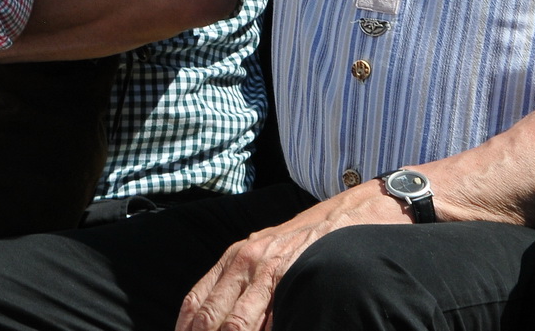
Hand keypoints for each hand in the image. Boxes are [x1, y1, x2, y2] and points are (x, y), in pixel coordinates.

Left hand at [177, 181, 411, 330]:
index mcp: (233, 258)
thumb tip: (216, 321)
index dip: (185, 329)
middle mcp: (244, 261)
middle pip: (210, 318)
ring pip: (234, 324)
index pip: (196, 303)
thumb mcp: (264, 253)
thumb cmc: (305, 241)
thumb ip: (240, 283)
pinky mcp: (291, 278)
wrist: (349, 216)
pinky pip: (269, 320)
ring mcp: (268, 271)